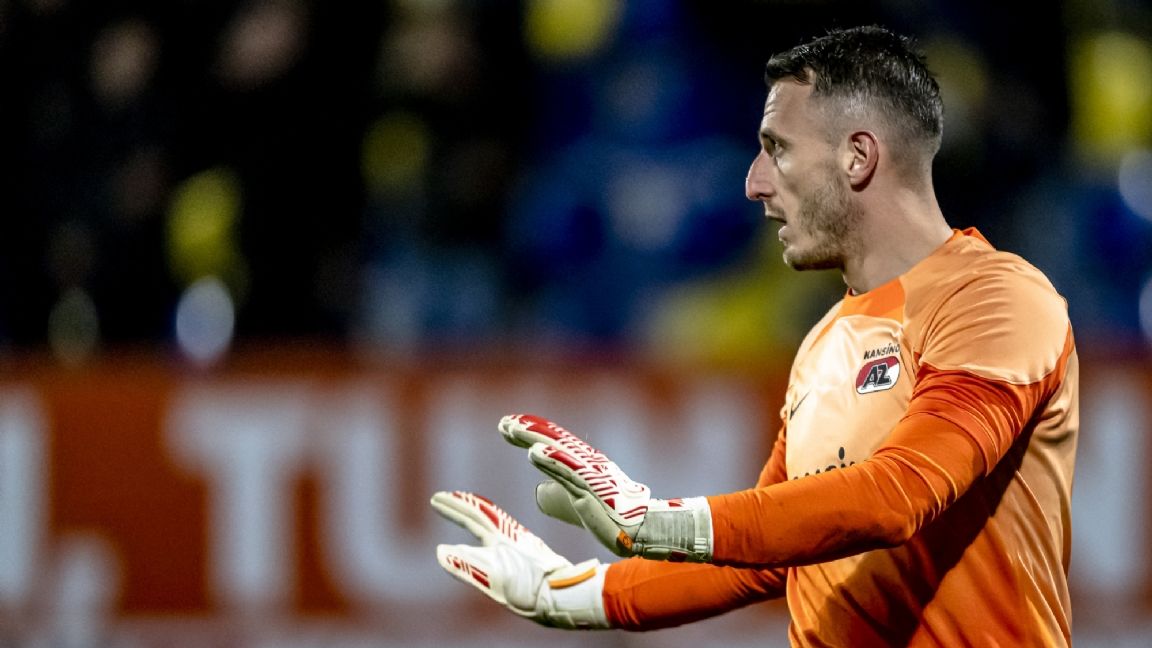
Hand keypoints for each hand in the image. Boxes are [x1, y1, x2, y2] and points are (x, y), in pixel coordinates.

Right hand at [431, 490, 608, 628]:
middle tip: (441, 500)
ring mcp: (521, 544)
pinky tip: (493, 541)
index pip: (474, 514)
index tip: (435, 499)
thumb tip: (440, 552)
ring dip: (476, 515)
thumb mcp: (496, 579)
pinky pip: (503, 536)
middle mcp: (511, 535)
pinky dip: (490, 531)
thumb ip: (469, 566)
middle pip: (482, 515)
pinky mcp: (528, 556)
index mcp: (503, 536)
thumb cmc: (533, 589)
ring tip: (465, 514)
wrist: (567, 594)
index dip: (454, 506)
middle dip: (461, 507)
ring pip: (494, 523)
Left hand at [499, 414, 712, 562]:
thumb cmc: (610, 517)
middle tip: (504, 422)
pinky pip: (569, 471)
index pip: (552, 443)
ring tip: (512, 429)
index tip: (506, 426)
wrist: (641, 532)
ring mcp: (589, 474)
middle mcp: (586, 463)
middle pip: (552, 441)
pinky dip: (551, 460)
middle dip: (527, 430)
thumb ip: (558, 494)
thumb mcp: (576, 503)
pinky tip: (533, 452)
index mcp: (582, 464)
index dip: (530, 432)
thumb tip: (539, 490)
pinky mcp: (593, 489)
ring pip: (557, 451)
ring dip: (534, 438)